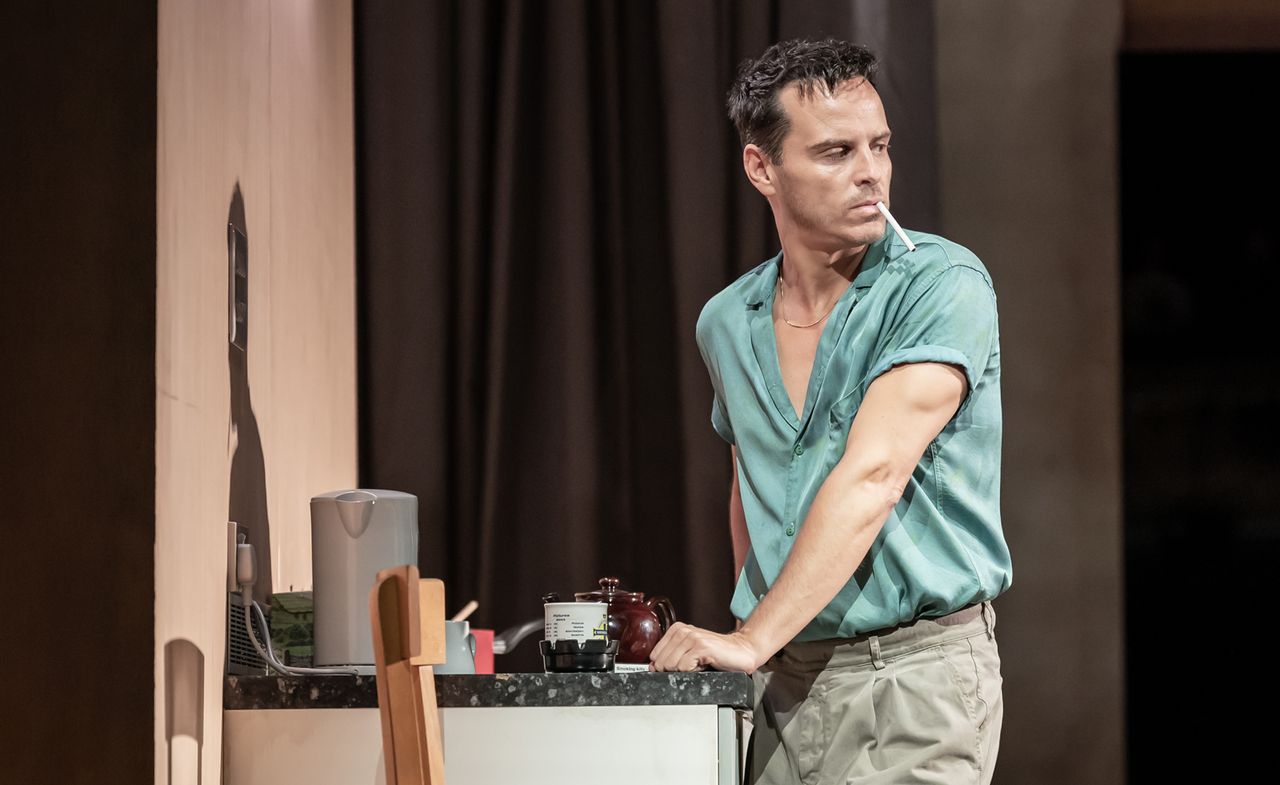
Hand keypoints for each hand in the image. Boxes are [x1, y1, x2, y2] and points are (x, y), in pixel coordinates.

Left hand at [647, 622, 763, 673]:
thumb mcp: (689, 652)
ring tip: (699, 663)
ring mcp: (692, 637)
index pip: (654, 655)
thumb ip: (670, 657)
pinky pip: (684, 668)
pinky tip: (705, 664)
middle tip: (693, 664)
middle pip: (661, 662)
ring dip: (686, 671)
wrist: (741, 651)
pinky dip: (694, 672)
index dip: (665, 666)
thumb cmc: (716, 654)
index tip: (681, 664)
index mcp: (676, 630)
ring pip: (671, 665)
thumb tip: (653, 667)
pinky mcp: (701, 646)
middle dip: (675, 670)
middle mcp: (682, 630)